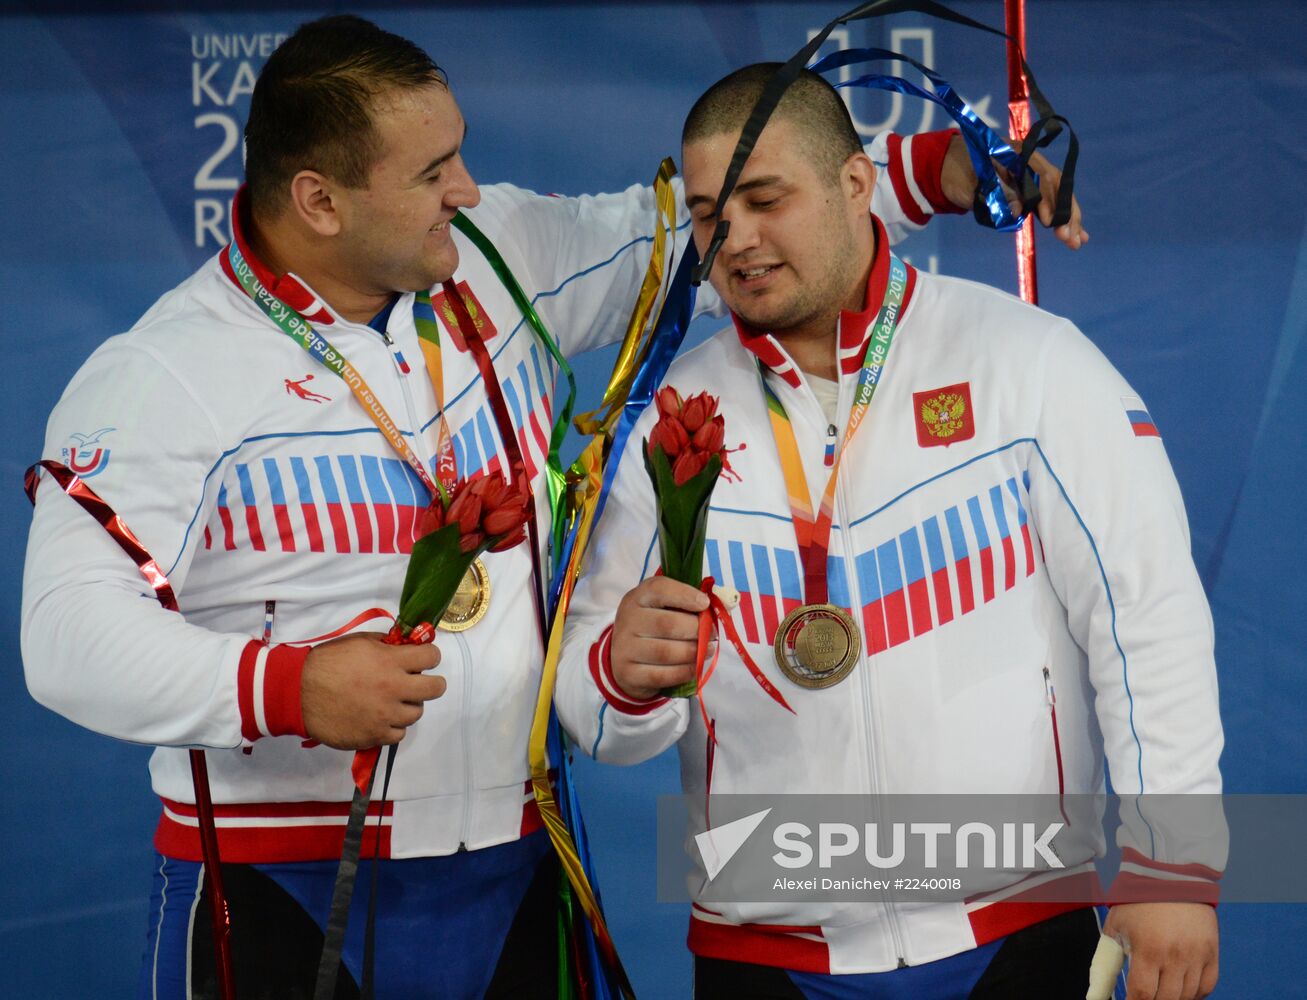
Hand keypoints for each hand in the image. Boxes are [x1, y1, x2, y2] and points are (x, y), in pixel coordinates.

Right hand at [301, 632, 444, 748]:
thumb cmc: (327, 663)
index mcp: (391, 662)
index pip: (432, 656)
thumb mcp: (359, 642)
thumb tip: (406, 646)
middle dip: (431, 683)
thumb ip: (387, 644)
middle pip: (436, 688)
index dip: (429, 655)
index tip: (423, 658)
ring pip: (417, 713)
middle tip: (418, 682)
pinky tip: (381, 717)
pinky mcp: (375, 735)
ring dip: (408, 705)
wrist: (299, 692)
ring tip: (391, 701)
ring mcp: (386, 715)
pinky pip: (399, 733)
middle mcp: (394, 689)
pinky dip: (393, 726)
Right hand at [610, 577, 708, 698]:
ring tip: (708, 650)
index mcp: (637, 598)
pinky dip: (685, 671)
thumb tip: (720, 603)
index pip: (659, 589)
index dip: (684, 595)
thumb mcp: (662, 607)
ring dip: (694, 652)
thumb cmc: (652, 627)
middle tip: (712, 634)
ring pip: (667, 652)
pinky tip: (694, 666)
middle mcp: (628, 620)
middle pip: (667, 624)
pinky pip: (663, 675)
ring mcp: (625, 648)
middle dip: (697, 630)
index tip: (704, 603)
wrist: (624, 658)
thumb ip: (686, 602)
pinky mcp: (629, 673)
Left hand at [940, 132, 1087, 249]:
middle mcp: (1031, 162)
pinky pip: (1050, 202)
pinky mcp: (1030, 189)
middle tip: (1070, 239)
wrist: (950, 168)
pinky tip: (1076, 234)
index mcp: (1017, 154)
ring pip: (1057, 195)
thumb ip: (996, 194)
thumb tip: (1019, 210)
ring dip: (1069, 219)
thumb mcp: (972, 184)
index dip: (1048, 199)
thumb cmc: (959, 175)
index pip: (1041, 176)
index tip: (1050, 222)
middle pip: (1056, 187)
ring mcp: (1032, 175)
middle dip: (1066, 213)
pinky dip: (1062, 217)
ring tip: (1077, 242)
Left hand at [1103, 902, 1218, 999]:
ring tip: (1160, 992)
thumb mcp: (1116, 928)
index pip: (1142, 994)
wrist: (1171, 878)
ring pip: (1187, 996)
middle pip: (1166, 999)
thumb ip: (1106, 961)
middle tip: (1144, 995)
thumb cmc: (1138, 902)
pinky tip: (1181, 990)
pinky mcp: (1212, 953)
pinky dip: (1194, 994)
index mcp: (1148, 949)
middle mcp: (1175, 956)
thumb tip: (1097, 992)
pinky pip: (1207, 986)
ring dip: (1172, 998)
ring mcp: (1196, 956)